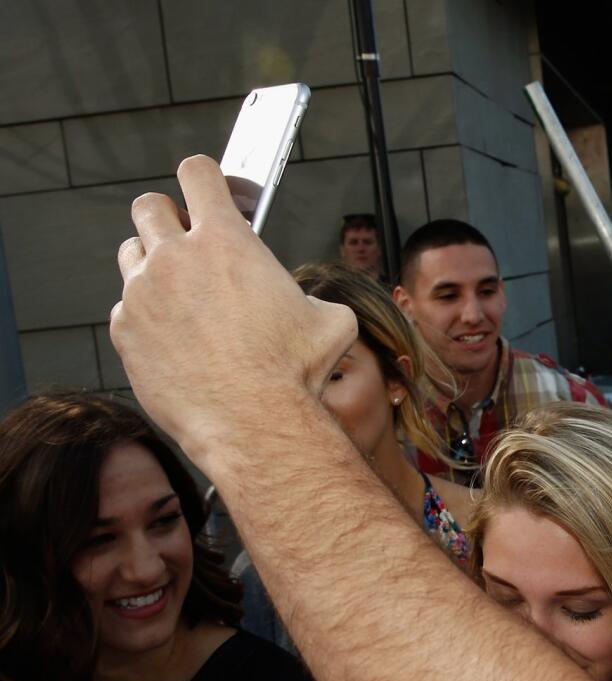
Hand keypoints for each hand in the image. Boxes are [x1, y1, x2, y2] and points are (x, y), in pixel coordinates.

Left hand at [109, 155, 355, 461]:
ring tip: (181, 295)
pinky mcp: (125, 330)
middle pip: (149, 206)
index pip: (197, 172)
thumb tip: (309, 305)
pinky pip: (127, 308)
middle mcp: (175, 257)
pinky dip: (147, 317)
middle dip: (170, 218)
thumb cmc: (295, 373)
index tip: (213, 192)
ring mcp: (142, 293)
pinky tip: (176, 342)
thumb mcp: (332, 321)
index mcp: (226, 240)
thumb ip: (310, 296)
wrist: (254, 423)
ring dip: (152, 264)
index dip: (207, 176)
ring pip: (131, 253)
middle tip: (191, 245)